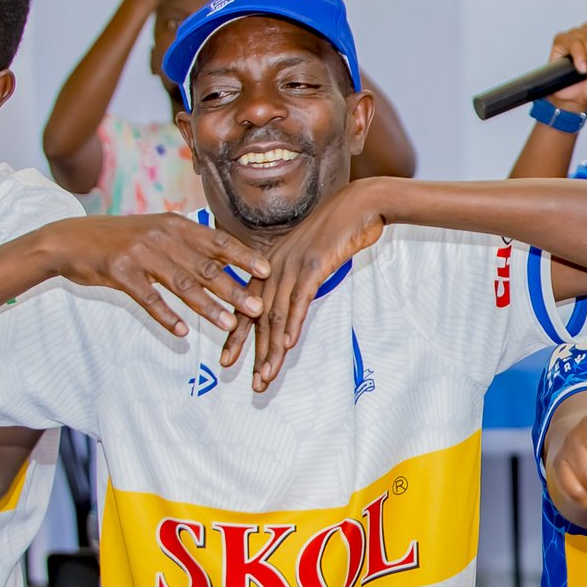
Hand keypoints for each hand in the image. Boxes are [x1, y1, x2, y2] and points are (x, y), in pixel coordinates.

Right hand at [43, 214, 265, 336]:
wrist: (69, 240)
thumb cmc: (119, 239)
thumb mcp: (155, 232)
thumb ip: (186, 244)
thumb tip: (223, 260)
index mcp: (175, 225)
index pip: (217, 241)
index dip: (243, 256)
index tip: (267, 270)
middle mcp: (161, 237)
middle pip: (205, 267)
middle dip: (235, 288)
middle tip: (258, 307)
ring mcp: (140, 254)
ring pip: (181, 284)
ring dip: (208, 307)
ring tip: (229, 324)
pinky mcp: (119, 272)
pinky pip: (148, 298)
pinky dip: (166, 315)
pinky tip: (183, 331)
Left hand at [236, 178, 389, 391]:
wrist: (360, 204)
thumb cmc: (339, 229)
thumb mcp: (311, 255)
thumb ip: (298, 276)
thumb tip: (295, 298)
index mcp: (270, 265)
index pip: (247, 306)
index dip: (237, 336)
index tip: (227, 360)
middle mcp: (274, 267)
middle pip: (258, 317)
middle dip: (252, 352)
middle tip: (251, 382)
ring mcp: (292, 265)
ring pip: (275, 314)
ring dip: (271, 348)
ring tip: (267, 374)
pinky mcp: (313, 265)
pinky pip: (299, 299)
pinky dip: (292, 322)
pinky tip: (287, 344)